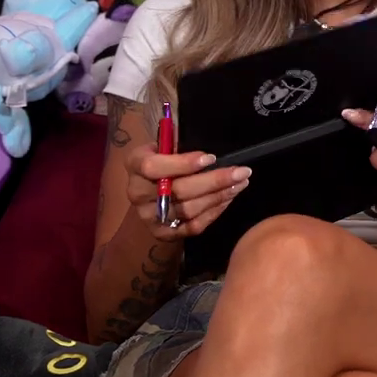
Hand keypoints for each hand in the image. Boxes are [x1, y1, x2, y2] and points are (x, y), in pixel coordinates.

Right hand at [124, 143, 248, 241]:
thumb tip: (209, 144)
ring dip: (219, 196)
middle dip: (214, 181)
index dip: (183, 163)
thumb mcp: (165, 145)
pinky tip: (229, 198)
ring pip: (188, 210)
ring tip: (240, 183)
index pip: (153, 167)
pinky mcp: (163, 233)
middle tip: (241, 172)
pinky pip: (192, 226)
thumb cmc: (163, 159)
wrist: (150, 190)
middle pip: (178, 190)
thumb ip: (179, 144)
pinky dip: (214, 212)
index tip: (211, 158)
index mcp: (135, 165)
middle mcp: (138, 193)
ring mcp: (149, 216)